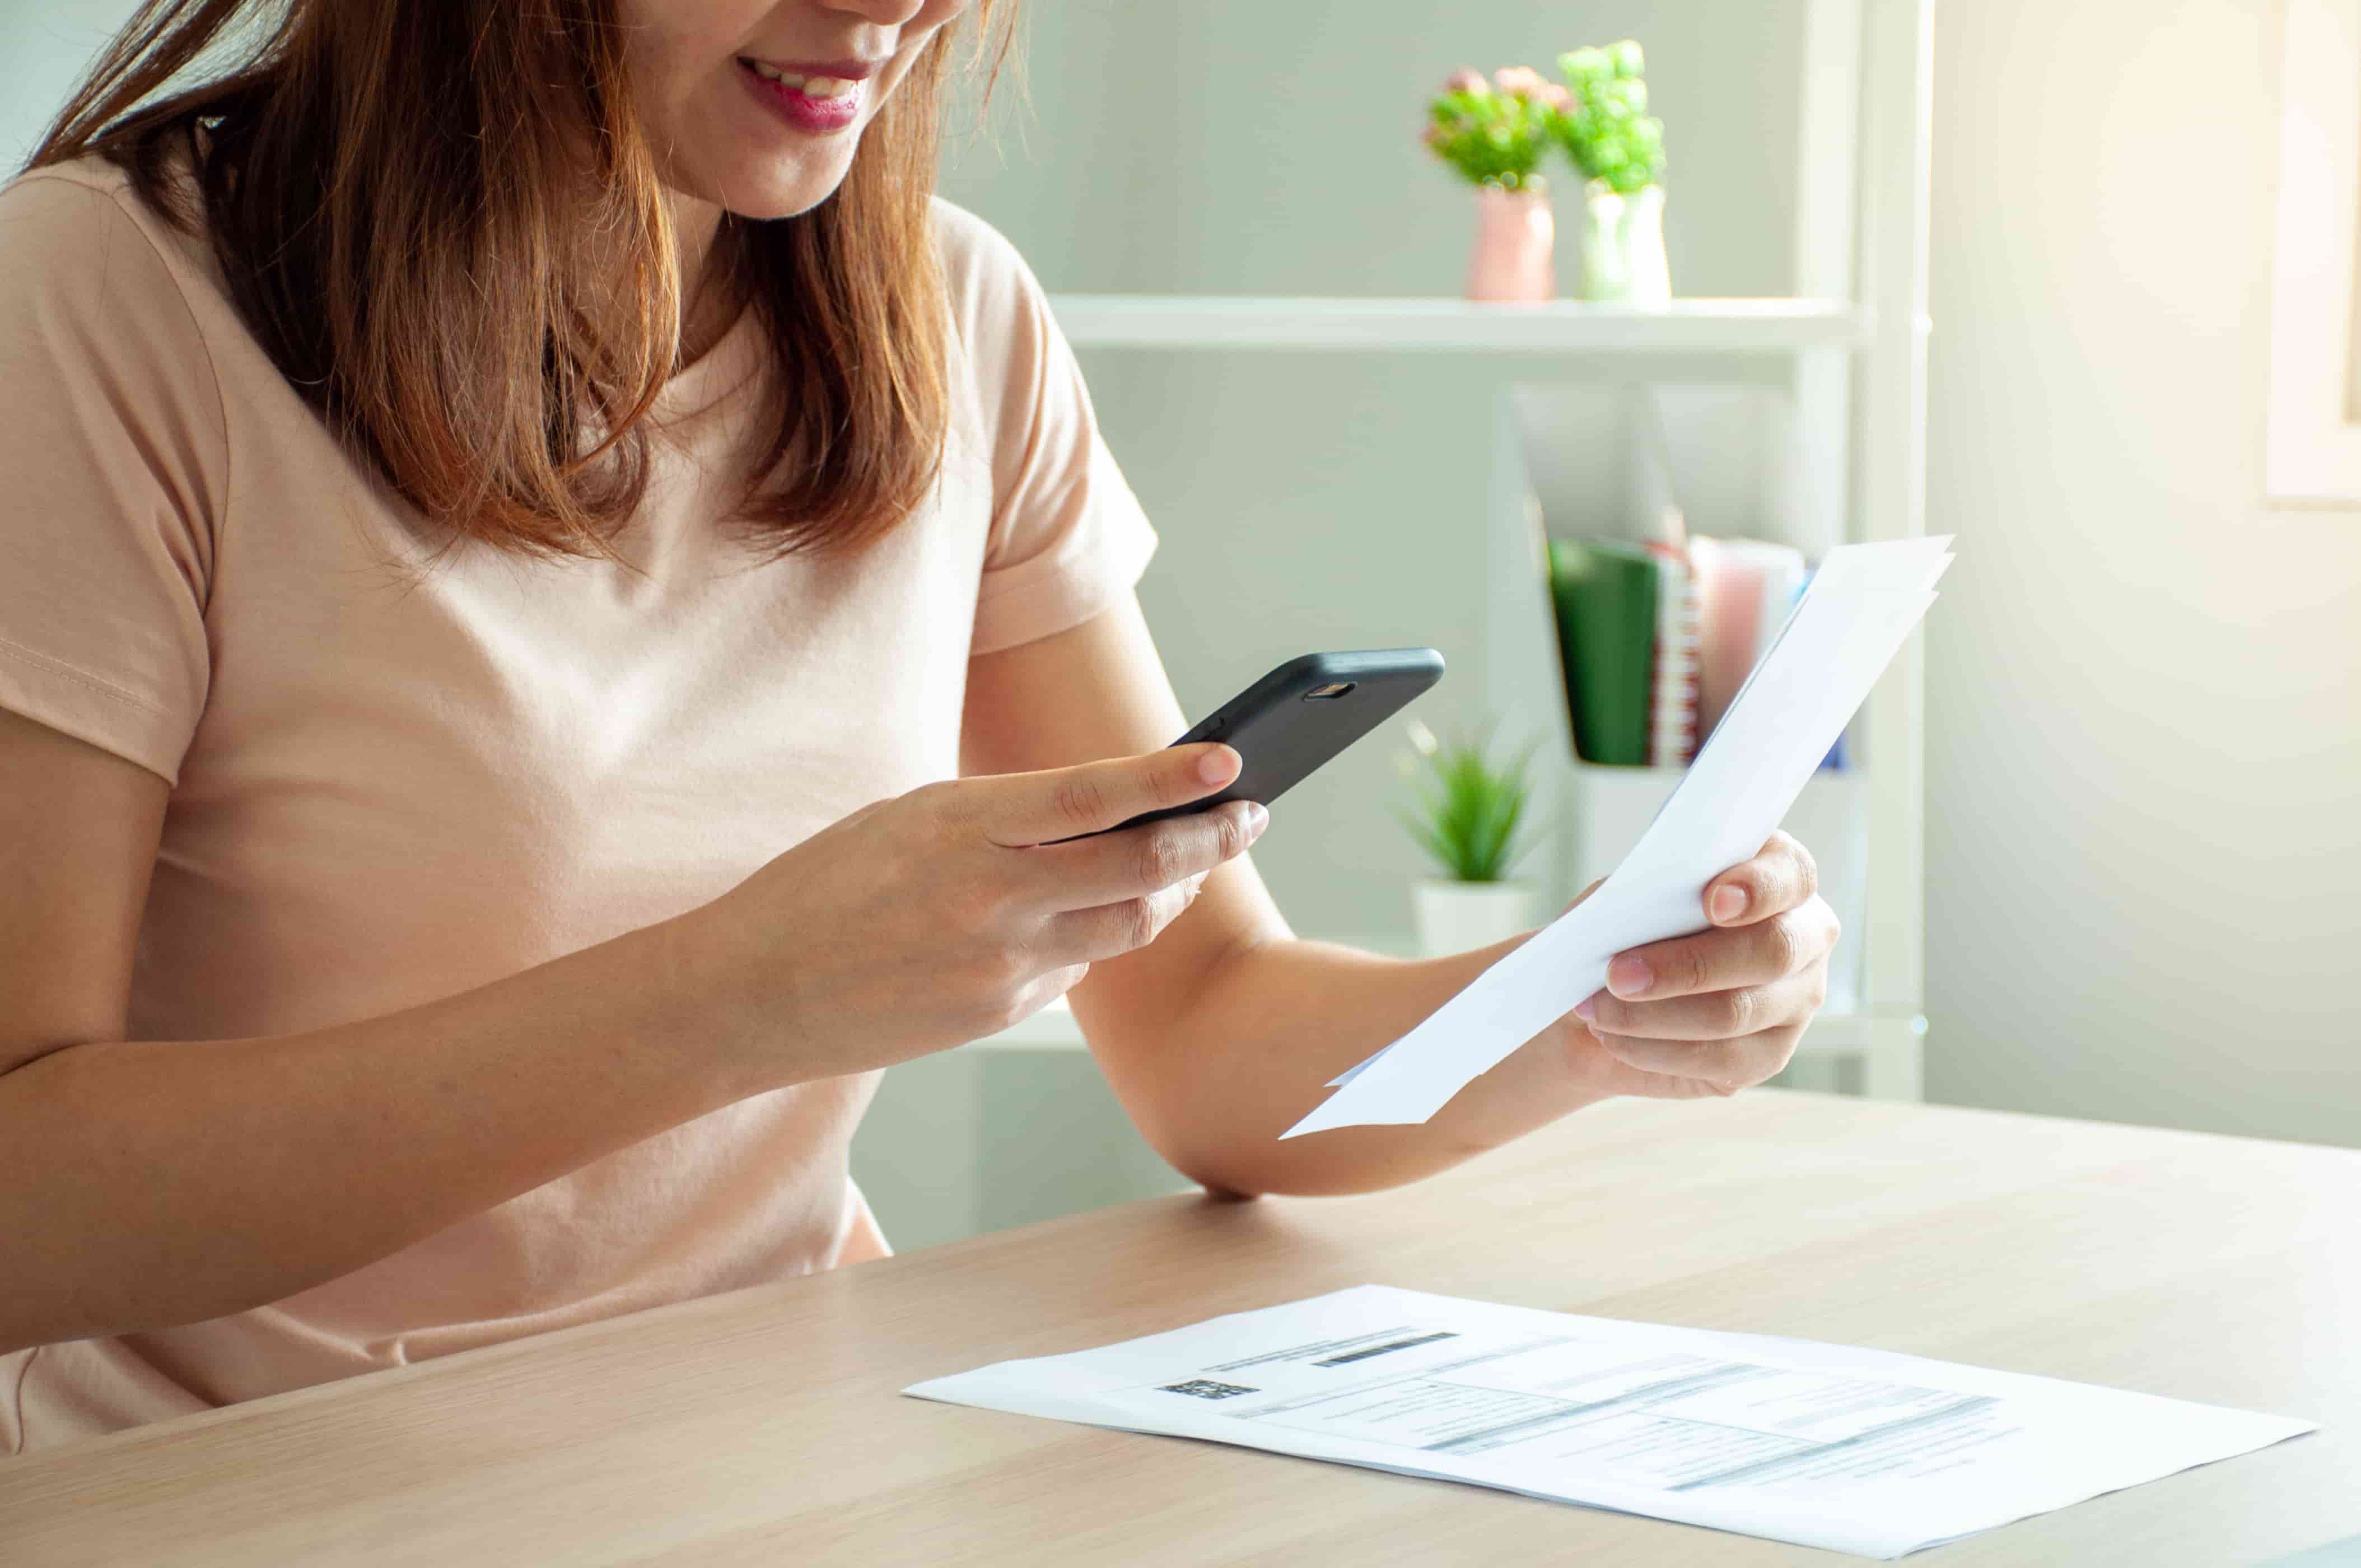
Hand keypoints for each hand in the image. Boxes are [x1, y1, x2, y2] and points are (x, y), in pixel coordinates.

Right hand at [679, 744, 1265, 1089]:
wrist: (754, 992)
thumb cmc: (827, 885)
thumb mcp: (910, 817)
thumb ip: (1007, 817)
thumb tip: (1109, 815)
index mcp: (960, 826)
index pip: (1092, 797)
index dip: (1170, 779)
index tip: (1229, 762)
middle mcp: (989, 897)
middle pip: (1138, 869)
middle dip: (1208, 841)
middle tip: (1249, 816)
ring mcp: (998, 964)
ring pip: (1126, 926)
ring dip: (1169, 891)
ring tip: (1189, 861)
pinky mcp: (997, 1014)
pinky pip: (1075, 965)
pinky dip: (1094, 933)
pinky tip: (1087, 912)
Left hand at [1560, 832, 1838, 1098]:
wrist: (1605, 993)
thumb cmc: (1625, 927)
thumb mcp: (1624, 896)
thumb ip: (1640, 895)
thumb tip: (1633, 916)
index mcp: (1780, 876)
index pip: (1792, 874)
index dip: (1758, 887)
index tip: (1713, 901)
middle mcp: (1805, 936)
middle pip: (1773, 951)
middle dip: (1690, 965)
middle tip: (1619, 974)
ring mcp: (1797, 999)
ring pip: (1738, 1012)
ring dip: (1656, 1015)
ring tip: (1598, 1010)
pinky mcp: (1770, 1054)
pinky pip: (1720, 1060)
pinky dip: (1655, 1049)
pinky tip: (1615, 1038)